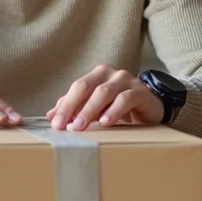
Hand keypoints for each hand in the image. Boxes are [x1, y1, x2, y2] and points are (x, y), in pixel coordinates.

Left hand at [46, 65, 161, 130]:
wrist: (150, 107)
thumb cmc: (119, 107)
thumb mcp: (96, 107)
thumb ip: (75, 108)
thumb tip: (51, 116)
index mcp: (97, 75)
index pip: (77, 88)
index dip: (65, 105)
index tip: (55, 123)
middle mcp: (111, 73)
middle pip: (87, 87)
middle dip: (74, 107)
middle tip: (67, 126)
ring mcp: (126, 80)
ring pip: (105, 92)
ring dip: (91, 110)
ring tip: (81, 125)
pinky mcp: (141, 91)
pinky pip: (125, 99)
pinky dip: (114, 110)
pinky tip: (106, 122)